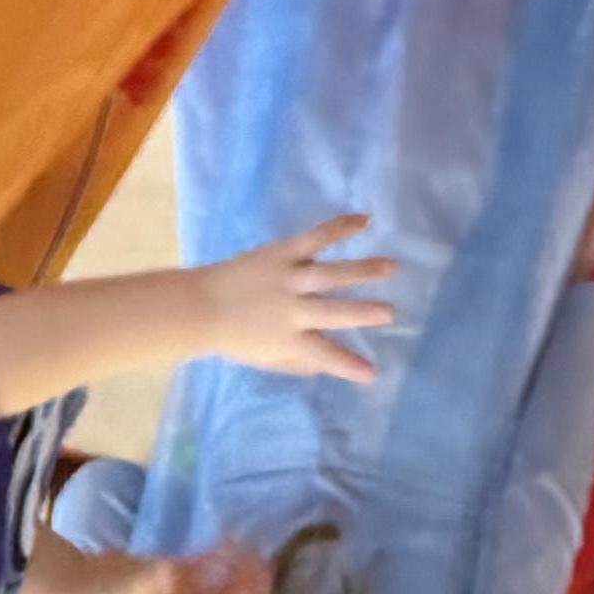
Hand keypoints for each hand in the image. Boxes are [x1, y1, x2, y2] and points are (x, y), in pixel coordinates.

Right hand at [20, 550, 269, 593]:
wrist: (80, 585)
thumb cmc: (108, 593)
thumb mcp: (138, 586)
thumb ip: (165, 578)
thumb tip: (183, 572)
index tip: (261, 573)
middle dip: (252, 588)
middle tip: (262, 557)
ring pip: (225, 590)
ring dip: (240, 571)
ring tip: (248, 544)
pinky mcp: (174, 579)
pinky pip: (206, 572)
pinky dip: (220, 557)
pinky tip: (226, 535)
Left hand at [190, 215, 397, 383]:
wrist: (202, 306)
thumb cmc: (235, 337)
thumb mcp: (266, 360)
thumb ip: (296, 363)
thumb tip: (326, 363)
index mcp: (288, 340)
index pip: (323, 355)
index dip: (347, 365)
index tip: (372, 372)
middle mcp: (291, 309)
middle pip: (333, 311)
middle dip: (364, 312)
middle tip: (391, 313)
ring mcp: (289, 277)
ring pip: (331, 273)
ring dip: (363, 270)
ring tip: (391, 267)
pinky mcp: (283, 251)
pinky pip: (316, 237)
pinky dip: (340, 227)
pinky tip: (364, 220)